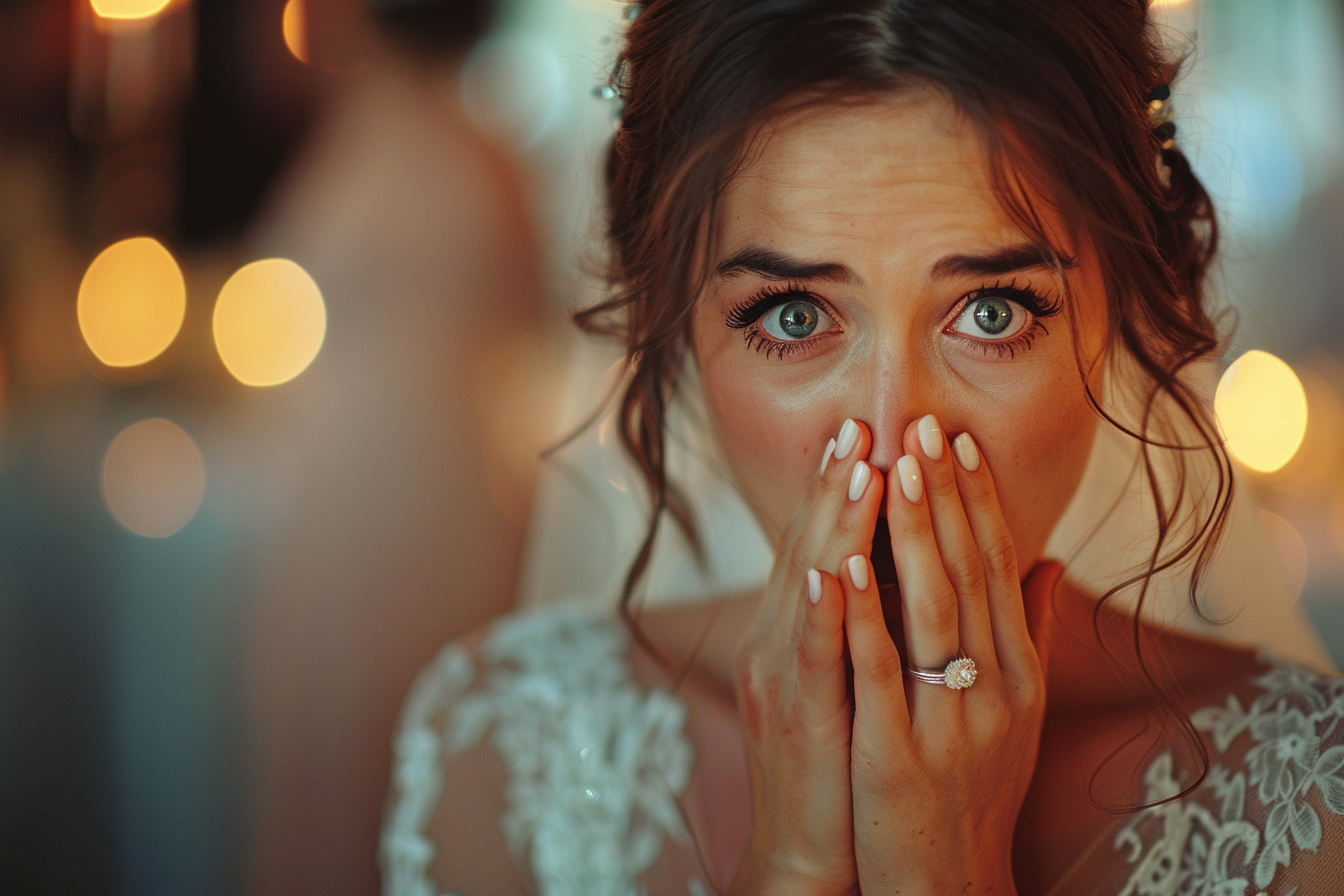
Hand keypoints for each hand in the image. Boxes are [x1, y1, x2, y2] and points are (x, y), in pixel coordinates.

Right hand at [728, 419, 884, 895]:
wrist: (807, 852)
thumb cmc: (838, 763)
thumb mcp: (850, 681)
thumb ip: (866, 623)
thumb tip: (900, 570)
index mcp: (793, 633)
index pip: (817, 546)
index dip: (838, 490)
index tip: (865, 434)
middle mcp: (776, 643)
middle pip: (807, 549)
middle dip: (834, 487)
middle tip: (860, 425)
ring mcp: (782, 678)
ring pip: (808, 586)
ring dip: (832, 526)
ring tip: (858, 470)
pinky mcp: (800, 718)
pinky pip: (811, 656)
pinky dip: (820, 609)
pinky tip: (832, 568)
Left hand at [841, 414, 1060, 894]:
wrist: (945, 879)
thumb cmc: (975, 782)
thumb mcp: (1017, 709)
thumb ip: (1031, 633)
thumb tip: (1046, 560)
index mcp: (1016, 670)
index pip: (997, 567)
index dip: (978, 501)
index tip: (956, 440)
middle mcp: (993, 687)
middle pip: (967, 573)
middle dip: (943, 495)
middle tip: (921, 425)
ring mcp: (946, 719)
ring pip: (928, 609)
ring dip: (909, 533)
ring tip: (890, 467)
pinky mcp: (895, 750)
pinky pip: (876, 672)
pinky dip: (859, 615)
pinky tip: (838, 565)